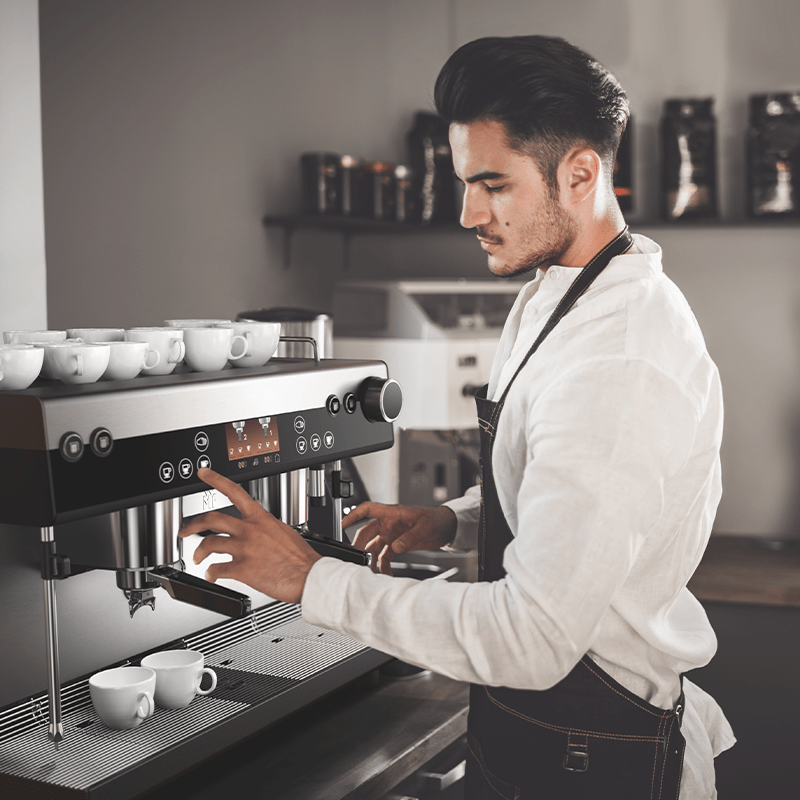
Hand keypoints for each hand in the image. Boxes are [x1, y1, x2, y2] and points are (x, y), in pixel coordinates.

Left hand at [178, 468, 320, 603]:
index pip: (234, 492)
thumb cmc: (300, 558)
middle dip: (192, 524)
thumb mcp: (284, 531)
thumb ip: (266, 527)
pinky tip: (211, 575)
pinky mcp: (243, 569)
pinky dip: (210, 573)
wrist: (308, 576)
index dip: (215, 480)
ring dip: (198, 552)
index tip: (203, 474)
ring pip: (210, 543)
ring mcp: (244, 549)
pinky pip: (217, 569)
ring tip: (197, 559)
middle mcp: (249, 530)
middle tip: (185, 530)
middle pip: (212, 519)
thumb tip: (260, 527)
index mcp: (260, 518)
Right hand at [343, 502, 456, 574]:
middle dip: (359, 546)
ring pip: (374, 547)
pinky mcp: (397, 544)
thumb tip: (395, 546)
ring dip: (370, 559)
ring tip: (369, 572)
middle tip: (355, 559)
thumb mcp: (424, 527)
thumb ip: (409, 537)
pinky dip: (383, 565)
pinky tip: (385, 574)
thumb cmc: (436, 519)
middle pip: (367, 533)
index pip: (368, 509)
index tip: (343, 524)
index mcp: (393, 513)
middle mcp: (389, 523)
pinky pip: (384, 556)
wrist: (447, 527)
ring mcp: (392, 534)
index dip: (354, 514)